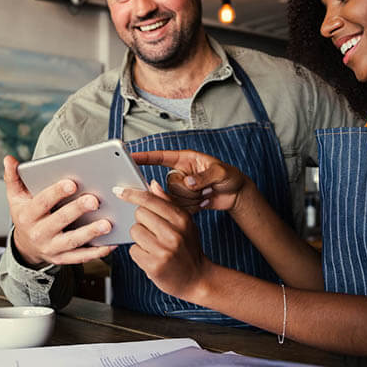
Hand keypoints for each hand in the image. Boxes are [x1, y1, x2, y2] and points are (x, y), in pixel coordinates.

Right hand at [3, 155, 115, 266]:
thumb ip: (13, 177)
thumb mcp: (15, 197)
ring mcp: (51, 248)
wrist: (25, 246)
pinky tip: (110, 244)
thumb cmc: (26, 215)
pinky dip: (96, 252)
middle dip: (77, 210)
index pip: (42, 202)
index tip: (72, 183)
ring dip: (90, 233)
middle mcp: (39, 233)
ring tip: (107, 224)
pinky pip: (80, 257)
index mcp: (27, 215)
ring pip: (72, 241)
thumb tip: (9, 159)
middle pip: (59, 221)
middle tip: (95, 200)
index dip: (56, 193)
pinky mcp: (63, 259)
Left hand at [120, 180, 212, 301]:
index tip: (119, 191)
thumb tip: (152, 184)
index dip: (132, 194)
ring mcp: (164, 250)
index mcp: (181, 219)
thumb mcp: (185, 223)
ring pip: (134, 232)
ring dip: (140, 238)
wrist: (198, 279)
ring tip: (153, 245)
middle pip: (139, 214)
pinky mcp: (154, 266)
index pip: (150, 200)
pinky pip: (133, 250)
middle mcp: (174, 233)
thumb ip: (167, 202)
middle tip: (153, 231)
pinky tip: (151, 257)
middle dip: (142, 221)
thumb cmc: (188, 248)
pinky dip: (139, 253)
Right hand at [131, 149, 253, 215]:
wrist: (236, 195)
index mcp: (185, 159)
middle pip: (168, 184)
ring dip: (192, 200)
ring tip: (207, 193)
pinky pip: (178, 209)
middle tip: (204, 188)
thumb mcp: (221, 172)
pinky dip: (193, 208)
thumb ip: (204, 176)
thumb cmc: (230, 176)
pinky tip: (204, 201)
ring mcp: (181, 189)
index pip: (160, 157)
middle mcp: (180, 173)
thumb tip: (188, 183)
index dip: (145, 157)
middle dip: (187, 190)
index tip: (131, 157)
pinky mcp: (183, 202)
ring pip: (173, 199)